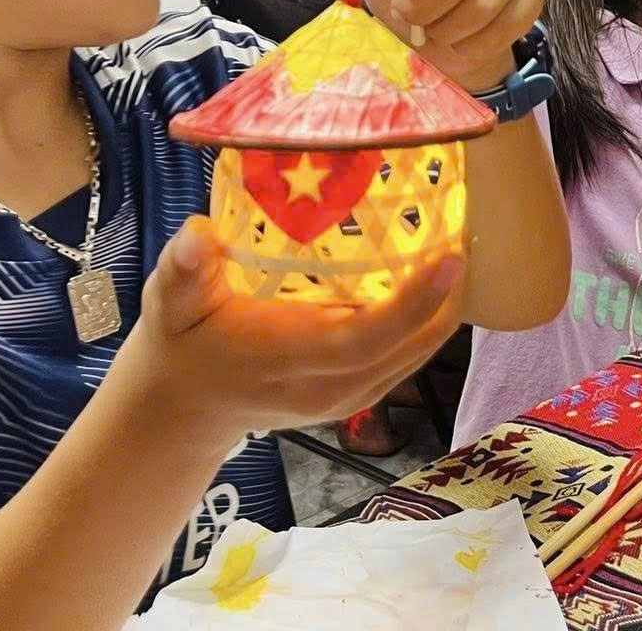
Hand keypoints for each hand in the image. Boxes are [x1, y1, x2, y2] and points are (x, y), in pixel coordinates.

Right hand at [123, 217, 470, 446]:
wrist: (181, 408)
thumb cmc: (182, 343)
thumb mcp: (171, 301)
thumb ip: (184, 268)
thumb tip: (197, 236)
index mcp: (288, 360)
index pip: (365, 339)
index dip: (413, 304)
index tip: (450, 259)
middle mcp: (327, 387)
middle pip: (408, 348)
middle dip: (447, 298)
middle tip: (470, 234)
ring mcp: (344, 398)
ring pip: (415, 357)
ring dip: (444, 310)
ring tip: (461, 248)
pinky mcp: (353, 396)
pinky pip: (405, 360)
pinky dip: (427, 323)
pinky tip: (436, 282)